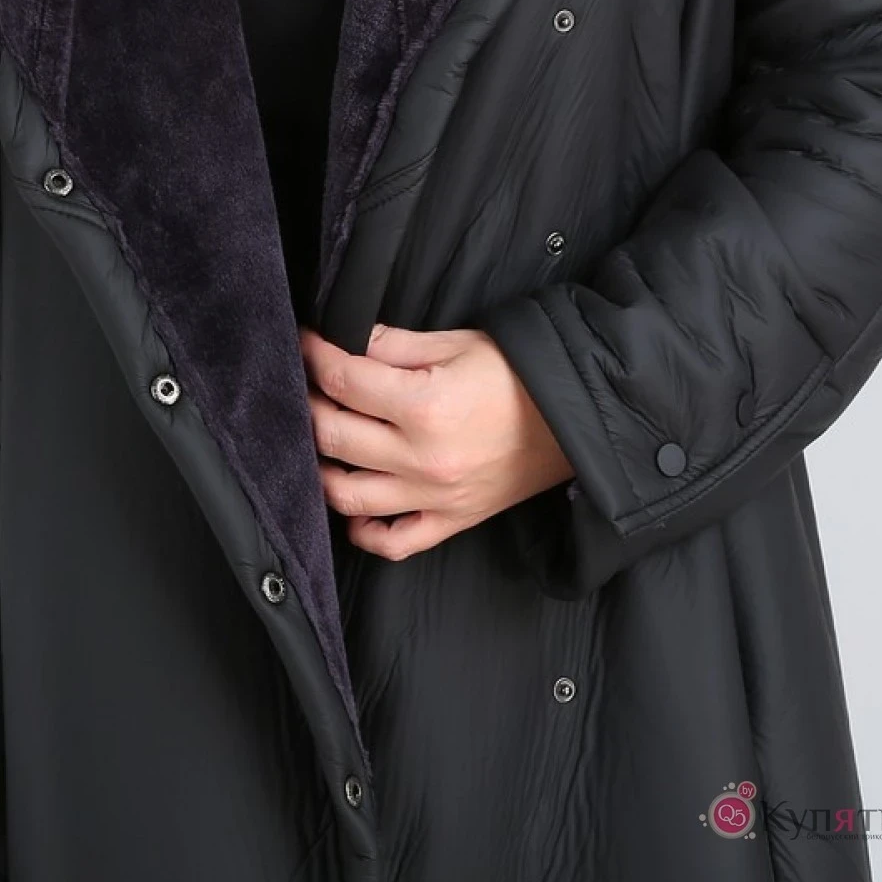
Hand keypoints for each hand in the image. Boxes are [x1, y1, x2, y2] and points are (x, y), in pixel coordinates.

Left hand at [297, 322, 575, 561]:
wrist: (576, 419)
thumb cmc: (517, 375)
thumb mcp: (454, 344)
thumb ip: (392, 344)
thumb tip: (345, 339)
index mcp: (423, 406)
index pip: (343, 381)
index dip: (315, 356)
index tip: (305, 343)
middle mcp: (421, 459)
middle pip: (332, 436)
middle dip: (308, 405)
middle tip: (307, 386)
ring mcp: (433, 497)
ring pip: (347, 496)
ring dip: (321, 468)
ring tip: (320, 440)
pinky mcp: (450, 522)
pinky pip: (393, 542)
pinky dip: (364, 530)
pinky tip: (355, 505)